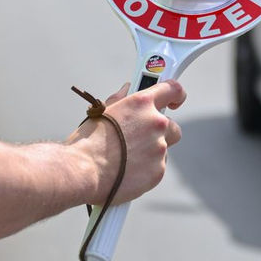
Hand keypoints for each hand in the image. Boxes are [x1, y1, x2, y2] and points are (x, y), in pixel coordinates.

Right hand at [79, 79, 185, 205]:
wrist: (82, 171)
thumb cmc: (87, 142)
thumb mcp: (101, 113)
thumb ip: (120, 99)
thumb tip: (126, 89)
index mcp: (141, 104)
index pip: (172, 90)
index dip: (177, 95)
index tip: (175, 101)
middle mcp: (155, 123)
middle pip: (172, 126)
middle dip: (161, 132)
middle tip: (139, 140)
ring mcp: (159, 148)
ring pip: (162, 150)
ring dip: (150, 152)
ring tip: (125, 159)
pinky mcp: (158, 171)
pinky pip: (157, 168)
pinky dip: (146, 170)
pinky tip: (126, 171)